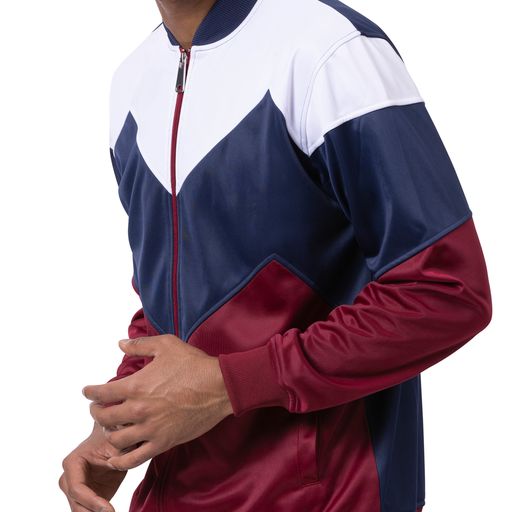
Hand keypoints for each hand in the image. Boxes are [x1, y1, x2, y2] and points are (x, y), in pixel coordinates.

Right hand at [59, 421, 126, 511]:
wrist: (112, 438)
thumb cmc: (114, 438)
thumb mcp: (118, 446)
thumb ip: (117, 458)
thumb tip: (116, 466)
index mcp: (72, 463)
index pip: (77, 489)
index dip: (92, 502)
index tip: (109, 510)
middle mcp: (69, 478)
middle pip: (76, 504)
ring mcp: (75, 489)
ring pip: (80, 510)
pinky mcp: (86, 497)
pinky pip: (88, 511)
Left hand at [82, 335, 233, 470]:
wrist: (219, 386)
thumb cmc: (194, 364)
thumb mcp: (166, 345)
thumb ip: (140, 345)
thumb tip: (120, 344)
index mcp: (136, 385)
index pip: (101, 393)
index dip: (90, 392)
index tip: (87, 392)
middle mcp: (139, 409)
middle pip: (104, 417)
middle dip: (96, 412)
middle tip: (97, 409)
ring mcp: (150, 428)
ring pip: (115, 439)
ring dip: (108, 433)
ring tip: (110, 427)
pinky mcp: (163, 442)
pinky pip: (134, 459)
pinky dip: (120, 460)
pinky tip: (114, 458)